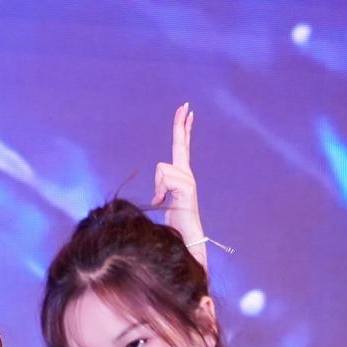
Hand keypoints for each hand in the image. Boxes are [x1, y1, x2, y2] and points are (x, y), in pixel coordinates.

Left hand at [151, 101, 201, 249]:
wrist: (185, 242)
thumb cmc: (174, 227)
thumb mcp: (164, 206)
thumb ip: (162, 196)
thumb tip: (158, 199)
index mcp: (181, 176)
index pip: (181, 147)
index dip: (183, 129)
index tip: (186, 111)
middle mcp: (187, 175)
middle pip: (181, 145)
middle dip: (181, 125)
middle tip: (184, 104)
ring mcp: (188, 181)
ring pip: (162, 168)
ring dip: (157, 187)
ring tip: (162, 202)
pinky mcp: (187, 189)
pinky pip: (165, 179)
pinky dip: (160, 192)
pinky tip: (164, 203)